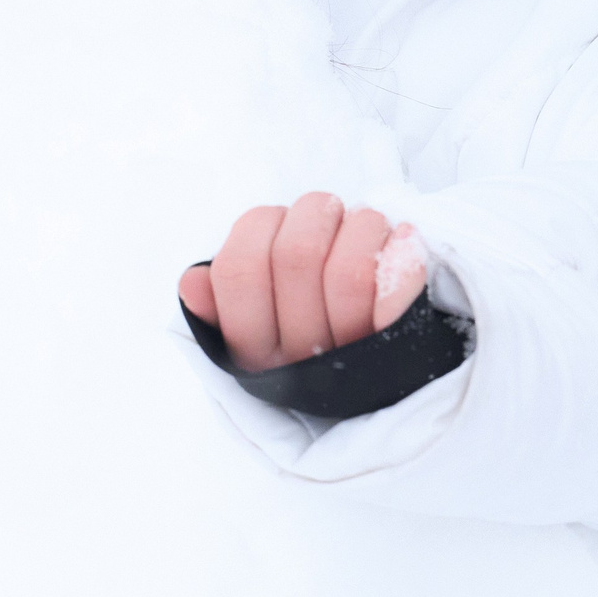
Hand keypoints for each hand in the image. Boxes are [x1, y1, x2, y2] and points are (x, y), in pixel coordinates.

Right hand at [178, 194, 430, 372]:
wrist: (388, 382)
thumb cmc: (312, 332)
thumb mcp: (253, 325)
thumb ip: (220, 300)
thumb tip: (192, 280)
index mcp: (253, 350)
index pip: (238, 269)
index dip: (260, 226)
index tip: (279, 225)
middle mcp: (298, 359)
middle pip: (296, 254)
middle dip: (316, 213)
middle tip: (329, 217)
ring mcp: (351, 356)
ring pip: (348, 268)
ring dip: (363, 225)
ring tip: (367, 230)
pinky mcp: (402, 350)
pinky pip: (398, 305)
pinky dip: (404, 261)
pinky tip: (405, 239)